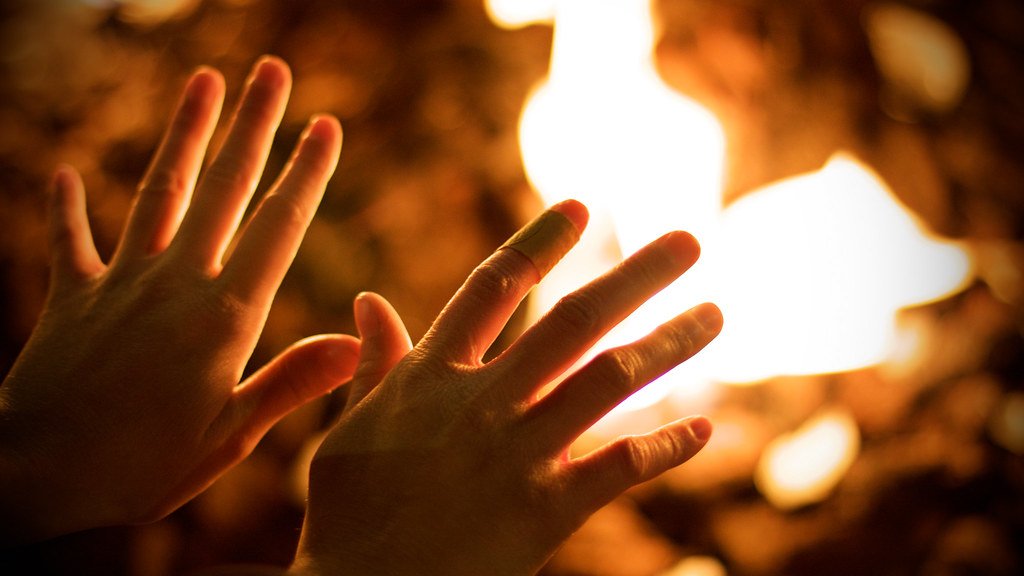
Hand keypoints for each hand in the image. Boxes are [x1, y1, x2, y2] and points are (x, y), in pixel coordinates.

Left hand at [0, 56, 355, 542]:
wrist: (37, 476)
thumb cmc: (143, 466)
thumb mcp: (232, 434)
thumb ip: (293, 380)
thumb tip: (356, 340)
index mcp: (225, 317)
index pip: (277, 228)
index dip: (305, 172)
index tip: (328, 125)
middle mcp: (176, 284)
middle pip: (223, 188)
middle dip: (253, 126)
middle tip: (273, 71)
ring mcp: (121, 283)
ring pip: (160, 191)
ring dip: (184, 133)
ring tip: (203, 80)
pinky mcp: (72, 297)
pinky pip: (71, 242)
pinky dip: (66, 208)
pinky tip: (64, 173)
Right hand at [290, 200, 722, 575]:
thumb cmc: (349, 517)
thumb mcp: (347, 431)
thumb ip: (374, 365)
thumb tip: (369, 299)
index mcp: (432, 375)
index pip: (494, 286)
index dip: (541, 242)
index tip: (582, 207)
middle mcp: (484, 402)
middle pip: (574, 320)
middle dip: (637, 276)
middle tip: (692, 241)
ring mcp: (520, 454)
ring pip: (610, 381)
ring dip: (671, 344)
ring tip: (717, 314)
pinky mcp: (547, 510)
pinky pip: (620, 467)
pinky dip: (666, 448)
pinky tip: (706, 430)